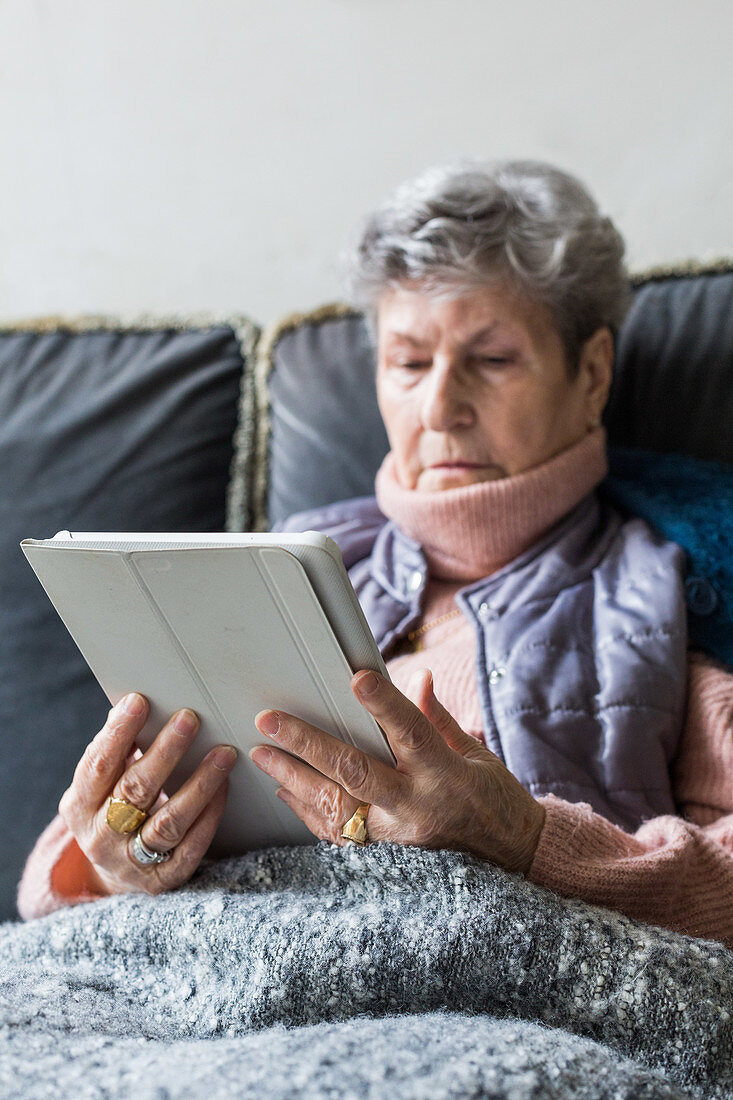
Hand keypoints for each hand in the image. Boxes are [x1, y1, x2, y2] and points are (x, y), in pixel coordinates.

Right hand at [58, 693, 237, 896]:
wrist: (115, 875)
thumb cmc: (112, 810)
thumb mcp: (101, 785)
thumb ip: (117, 750)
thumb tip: (133, 702)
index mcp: (79, 806)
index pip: (97, 766)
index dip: (117, 733)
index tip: (139, 700)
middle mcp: (101, 837)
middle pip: (135, 791)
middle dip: (164, 752)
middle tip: (189, 718)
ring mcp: (132, 863)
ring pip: (168, 822)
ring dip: (199, 784)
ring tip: (223, 753)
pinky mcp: (163, 881)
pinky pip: (191, 847)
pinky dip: (209, 815)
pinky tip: (224, 788)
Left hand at [250, 669, 544, 873]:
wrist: (513, 862)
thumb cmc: (496, 800)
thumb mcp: (476, 755)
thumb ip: (438, 719)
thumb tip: (418, 679)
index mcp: (446, 773)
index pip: (412, 731)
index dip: (386, 704)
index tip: (358, 678)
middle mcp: (417, 806)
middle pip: (355, 771)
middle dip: (307, 744)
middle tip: (270, 721)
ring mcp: (398, 838)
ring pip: (335, 806)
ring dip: (294, 779)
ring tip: (262, 754)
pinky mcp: (386, 859)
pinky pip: (338, 835)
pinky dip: (309, 811)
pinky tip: (285, 791)